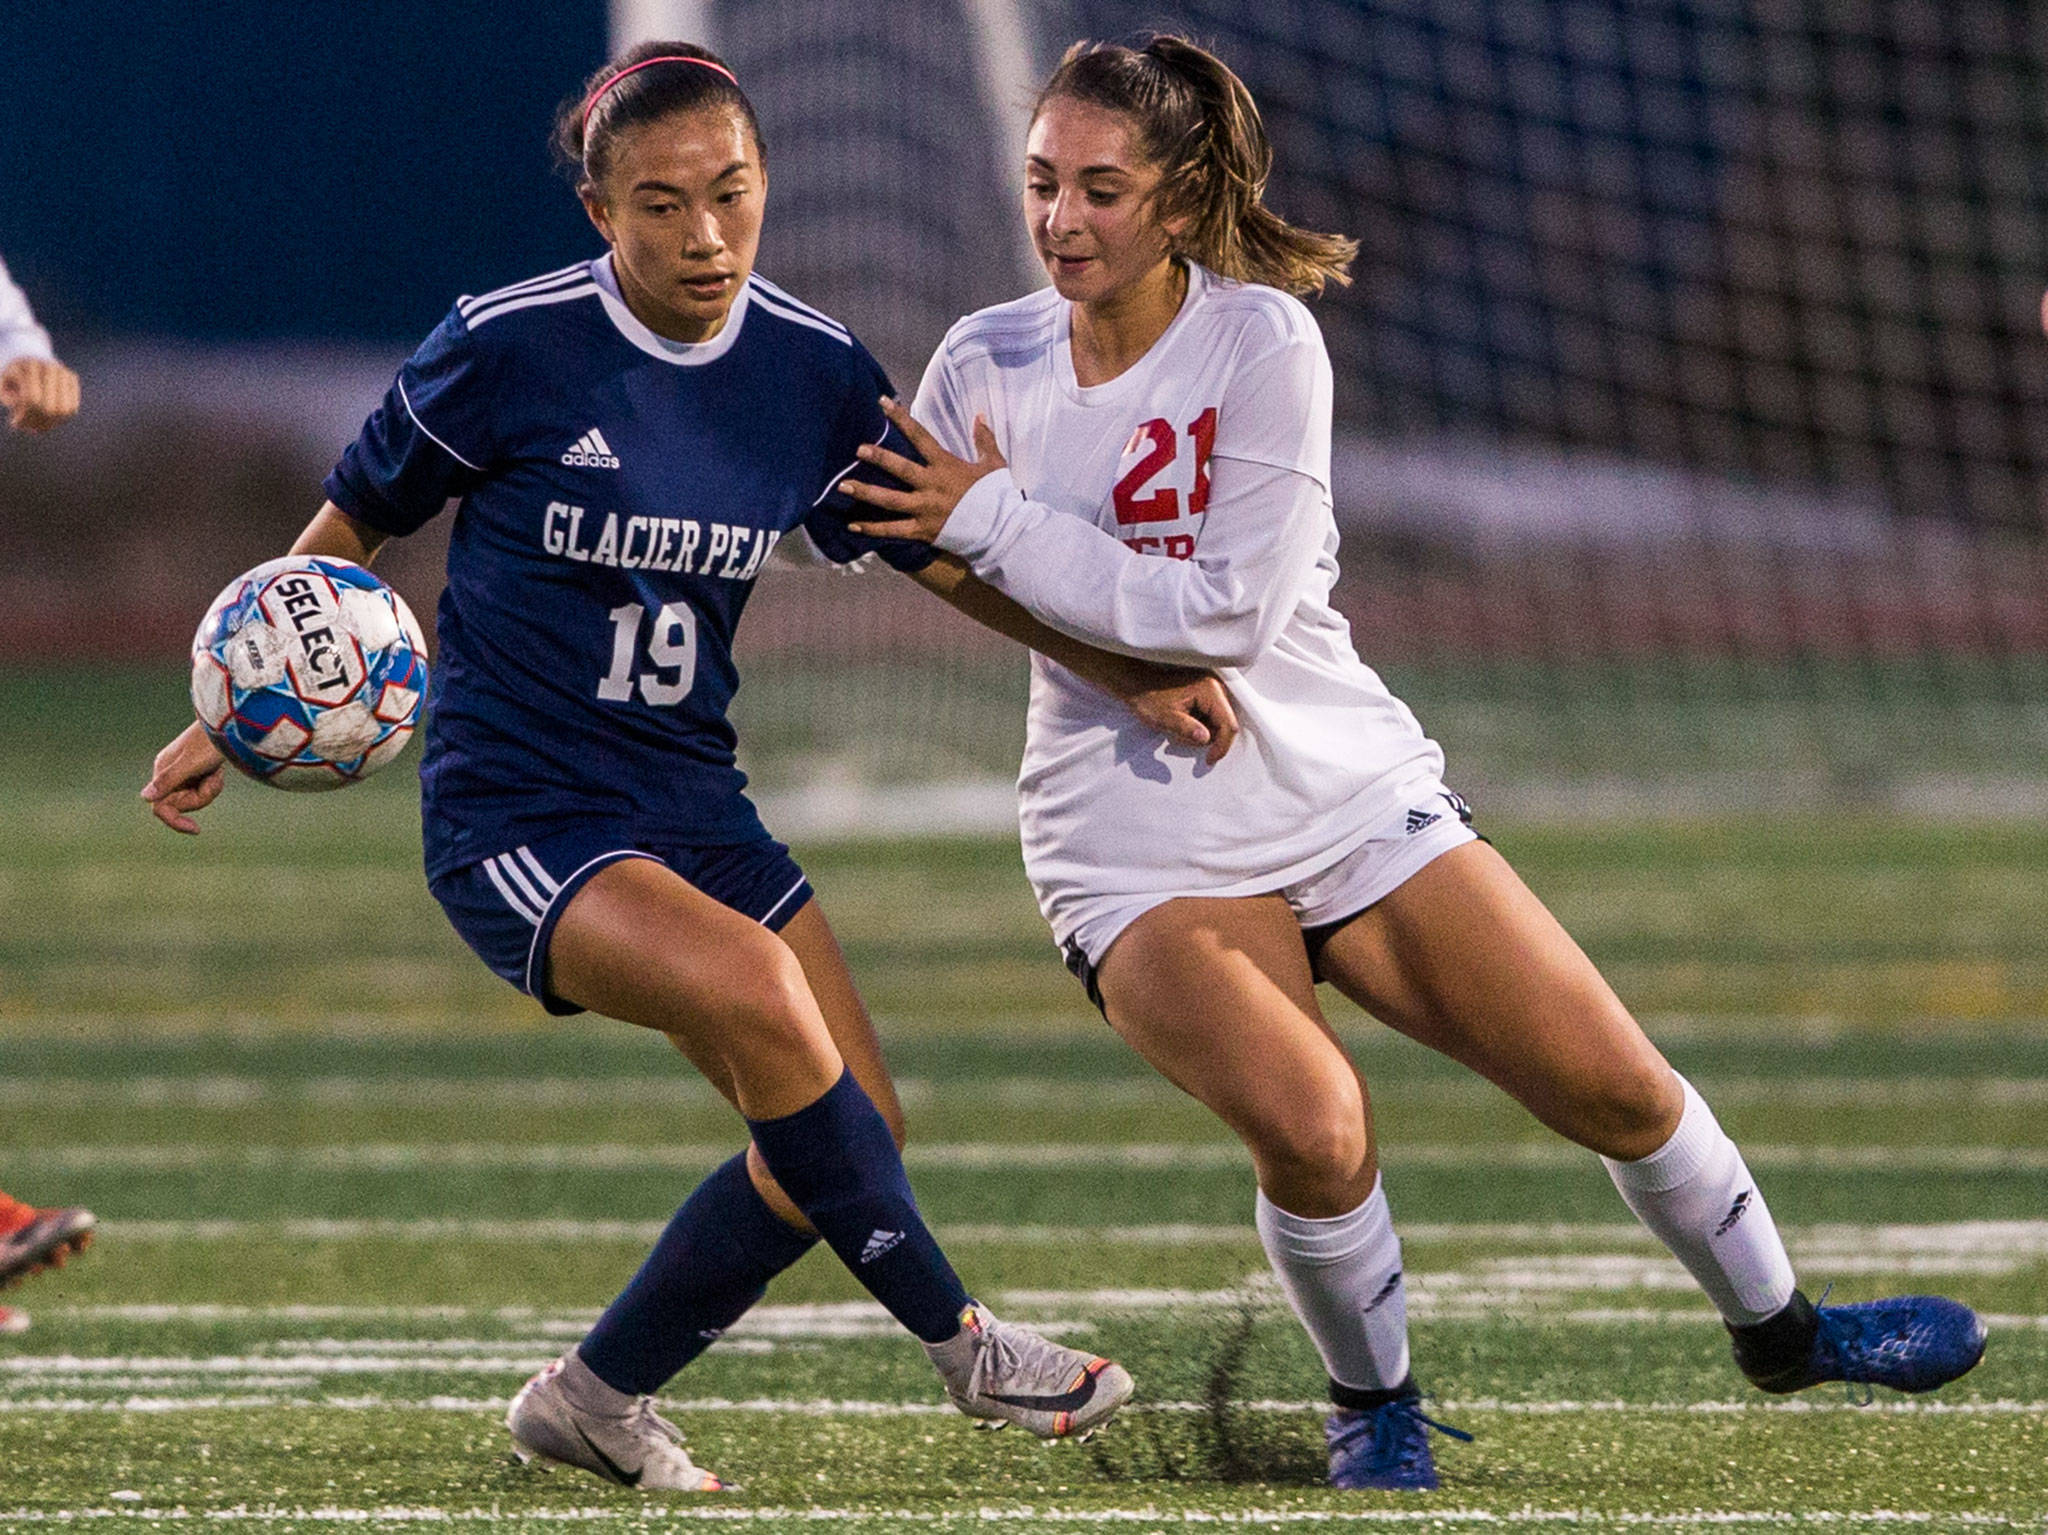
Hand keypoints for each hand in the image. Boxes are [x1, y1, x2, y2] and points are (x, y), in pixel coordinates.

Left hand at [1, 356, 79, 431]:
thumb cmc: (12, 375)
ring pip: (64, 411)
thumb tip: (20, 405)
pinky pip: (72, 409)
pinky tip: (48, 419)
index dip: (24, 416)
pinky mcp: (73, 379)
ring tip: (38, 426)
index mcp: (30, 366)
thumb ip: (6, 395)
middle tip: (27, 427)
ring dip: (50, 423)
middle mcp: (51, 367)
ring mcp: (64, 372)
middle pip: (49, 407)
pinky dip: (61, 419)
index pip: (31, 400)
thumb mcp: (2, 383)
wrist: (28, 354)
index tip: (15, 423)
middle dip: (37, 422)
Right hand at [142, 721, 227, 833]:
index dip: (176, 822)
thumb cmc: (209, 742)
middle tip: (214, 779)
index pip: (161, 807)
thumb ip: (168, 780)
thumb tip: (145, 798)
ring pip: (196, 797)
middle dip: (202, 796)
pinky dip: (215, 783)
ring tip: (217, 771)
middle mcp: (169, 774)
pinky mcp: (197, 772)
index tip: (196, 830)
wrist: (229, 725)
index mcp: (162, 771)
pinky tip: (219, 770)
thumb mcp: (190, 763)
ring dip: (211, 788)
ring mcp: (184, 773)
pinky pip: (205, 789)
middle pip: (183, 804)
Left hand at [840, 398, 1004, 543]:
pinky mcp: (923, 531)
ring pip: (890, 500)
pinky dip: (872, 529)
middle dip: (878, 458)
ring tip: (843, 486)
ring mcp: (925, 510)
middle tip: (858, 449)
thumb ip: (984, 439)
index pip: (920, 437)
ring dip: (866, 492)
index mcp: (946, 466)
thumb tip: (979, 414)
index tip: (883, 403)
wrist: (1001, 532)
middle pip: (900, 468)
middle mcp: (932, 486)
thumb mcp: (994, 464)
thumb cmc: (998, 497)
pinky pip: (893, 530)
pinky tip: (852, 525)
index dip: (901, 418)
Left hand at [1121, 671, 1238, 765]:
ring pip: (1219, 724)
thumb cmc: (1149, 698)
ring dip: (1201, 733)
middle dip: (1207, 738)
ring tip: (1178, 729)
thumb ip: (1186, 729)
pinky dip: (1199, 727)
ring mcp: (1212, 691)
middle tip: (1182, 738)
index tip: (1209, 759)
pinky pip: (1211, 719)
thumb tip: (1206, 739)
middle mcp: (1215, 687)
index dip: (1222, 746)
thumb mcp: (1165, 718)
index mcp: (1209, 690)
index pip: (1228, 724)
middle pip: (1226, 724)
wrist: (1138, 686)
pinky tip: (1182, 725)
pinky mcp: (1207, 696)